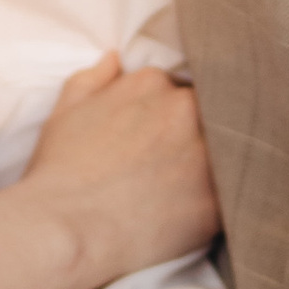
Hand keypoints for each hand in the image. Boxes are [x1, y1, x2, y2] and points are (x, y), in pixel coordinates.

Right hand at [25, 54, 219, 284]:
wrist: (63, 229)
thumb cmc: (58, 172)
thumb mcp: (66, 111)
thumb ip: (93, 78)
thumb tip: (115, 58)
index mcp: (151, 83)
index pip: (182, 89)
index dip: (173, 117)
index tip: (163, 139)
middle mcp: (185, 108)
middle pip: (210, 114)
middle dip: (197, 136)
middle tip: (175, 166)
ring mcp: (205, 153)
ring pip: (228, 151)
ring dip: (215, 166)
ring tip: (187, 190)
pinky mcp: (217, 201)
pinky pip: (230, 197)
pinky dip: (217, 204)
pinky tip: (194, 215)